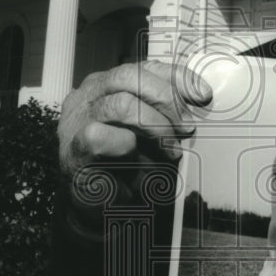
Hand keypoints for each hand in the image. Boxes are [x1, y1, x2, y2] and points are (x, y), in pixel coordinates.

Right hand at [58, 61, 211, 221]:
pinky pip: (104, 137)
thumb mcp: (154, 133)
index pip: (144, 67)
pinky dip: (129, 150)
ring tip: (170, 151)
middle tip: (186, 127)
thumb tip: (197, 98)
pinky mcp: (74, 148)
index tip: (202, 94)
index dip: (176, 77)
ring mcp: (78, 119)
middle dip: (166, 99)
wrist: (99, 208)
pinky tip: (138, 164)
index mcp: (109, 85)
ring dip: (155, 127)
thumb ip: (166, 113)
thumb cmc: (127, 167)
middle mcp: (89, 95)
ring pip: (120, 104)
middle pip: (128, 75)